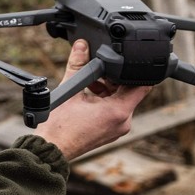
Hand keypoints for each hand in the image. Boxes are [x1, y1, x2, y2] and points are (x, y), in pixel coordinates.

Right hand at [34, 39, 150, 159]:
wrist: (51, 148)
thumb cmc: (60, 127)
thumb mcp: (71, 90)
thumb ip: (78, 64)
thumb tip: (81, 46)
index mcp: (119, 111)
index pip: (143, 85)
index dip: (137, 70)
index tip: (128, 61)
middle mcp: (123, 122)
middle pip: (129, 91)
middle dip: (115, 78)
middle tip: (98, 70)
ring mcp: (117, 128)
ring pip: (121, 100)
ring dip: (108, 89)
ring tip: (89, 83)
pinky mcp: (110, 131)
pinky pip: (114, 110)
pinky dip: (105, 100)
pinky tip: (88, 95)